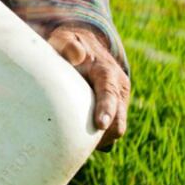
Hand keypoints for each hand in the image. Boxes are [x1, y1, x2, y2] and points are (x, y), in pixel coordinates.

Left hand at [46, 24, 129, 149]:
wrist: (85, 48)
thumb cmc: (70, 46)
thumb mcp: (65, 39)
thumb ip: (68, 45)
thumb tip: (76, 55)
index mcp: (107, 72)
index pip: (110, 92)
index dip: (107, 109)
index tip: (100, 124)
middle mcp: (118, 89)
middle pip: (119, 121)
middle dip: (103, 135)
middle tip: (78, 145)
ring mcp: (119, 103)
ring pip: (115, 131)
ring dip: (99, 140)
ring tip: (74, 145)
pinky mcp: (115, 113)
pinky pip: (109, 134)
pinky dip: (97, 141)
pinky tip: (78, 142)